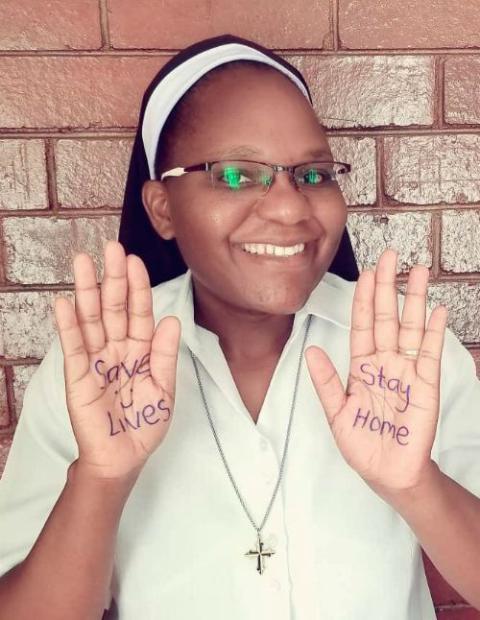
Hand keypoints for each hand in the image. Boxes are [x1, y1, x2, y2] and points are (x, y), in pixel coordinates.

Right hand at [54, 241, 180, 479]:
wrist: (123, 458)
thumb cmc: (144, 423)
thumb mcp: (164, 389)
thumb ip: (165, 355)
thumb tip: (172, 319)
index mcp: (142, 350)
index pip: (139, 312)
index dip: (138, 287)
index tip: (135, 262)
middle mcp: (118, 348)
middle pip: (114, 308)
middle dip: (113, 278)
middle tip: (111, 248)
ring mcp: (96, 360)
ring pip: (91, 319)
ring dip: (87, 291)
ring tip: (83, 262)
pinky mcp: (78, 376)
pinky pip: (73, 347)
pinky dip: (68, 325)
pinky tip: (65, 302)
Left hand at [305, 249, 447, 495]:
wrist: (387, 473)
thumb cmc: (362, 443)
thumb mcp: (336, 412)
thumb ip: (325, 381)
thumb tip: (310, 349)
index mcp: (361, 367)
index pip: (362, 325)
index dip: (363, 299)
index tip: (366, 274)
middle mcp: (385, 362)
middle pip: (386, 317)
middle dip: (387, 287)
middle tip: (389, 257)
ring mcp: (407, 371)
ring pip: (409, 328)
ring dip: (413, 300)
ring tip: (417, 271)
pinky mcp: (426, 385)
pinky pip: (430, 353)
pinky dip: (434, 331)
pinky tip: (435, 309)